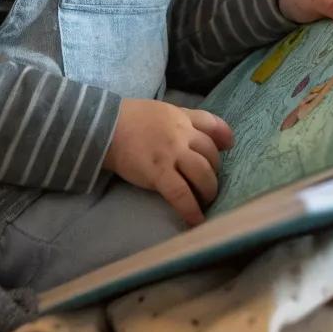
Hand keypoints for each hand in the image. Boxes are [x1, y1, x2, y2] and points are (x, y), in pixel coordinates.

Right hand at [103, 99, 233, 226]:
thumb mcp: (162, 110)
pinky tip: (196, 221)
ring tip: (206, 201)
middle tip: (209, 183)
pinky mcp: (158, 172)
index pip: (212, 125)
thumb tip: (212, 135)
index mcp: (181, 118)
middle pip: (211, 154)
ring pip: (203, 173)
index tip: (229, 147)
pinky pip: (181, 193)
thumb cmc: (130, 119)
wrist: (103, 126)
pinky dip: (191, 209)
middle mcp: (181, 135)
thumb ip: (185, 119)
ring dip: (209, 190)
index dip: (224, 138)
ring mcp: (171, 154)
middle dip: (215, 171)